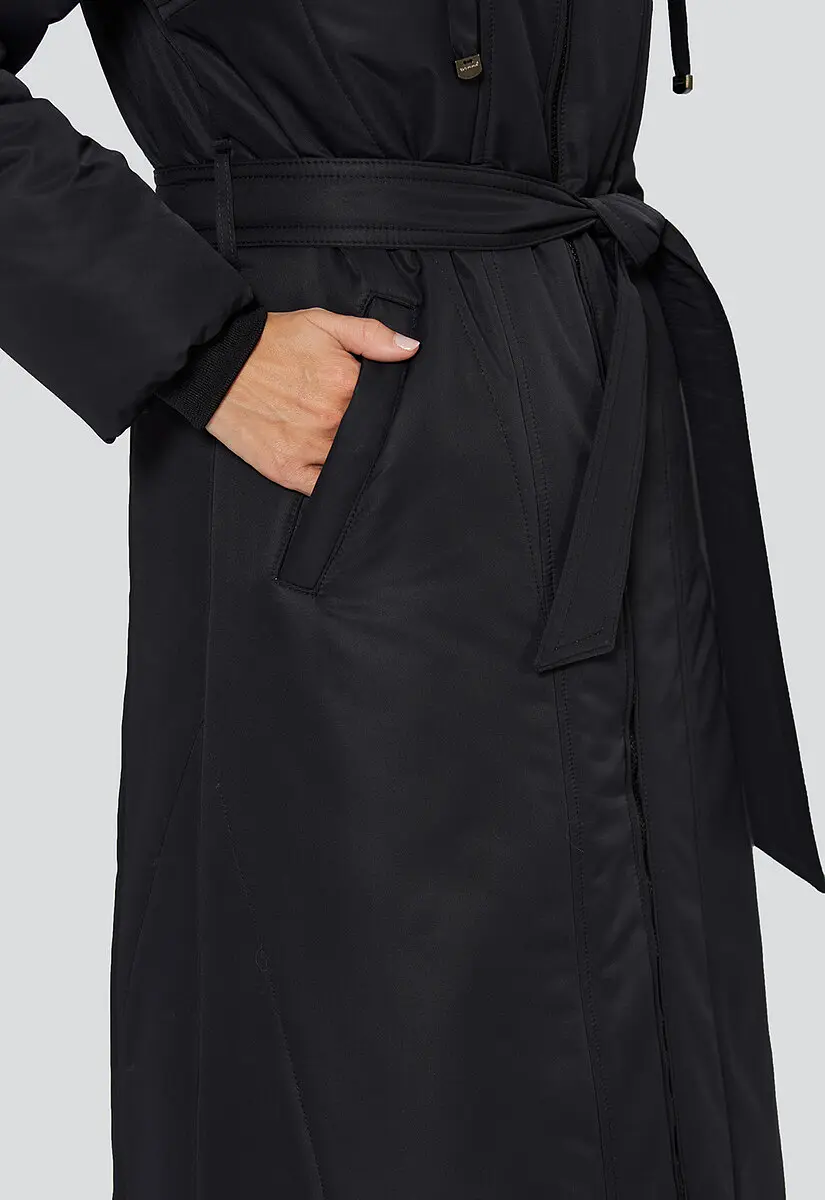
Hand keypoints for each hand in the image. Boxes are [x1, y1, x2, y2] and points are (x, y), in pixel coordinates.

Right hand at [206, 307, 420, 494]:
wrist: (215, 363)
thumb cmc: (271, 342)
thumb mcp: (322, 324)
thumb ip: (371, 335)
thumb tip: (410, 350)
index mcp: (346, 385)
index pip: (384, 406)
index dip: (380, 406)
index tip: (374, 404)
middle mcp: (331, 421)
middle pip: (367, 436)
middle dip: (365, 430)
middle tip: (352, 421)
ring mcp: (309, 450)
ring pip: (348, 462)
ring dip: (350, 456)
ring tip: (336, 441)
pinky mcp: (287, 470)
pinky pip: (322, 487)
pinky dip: (329, 482)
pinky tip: (327, 468)